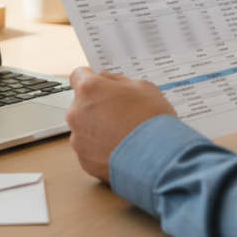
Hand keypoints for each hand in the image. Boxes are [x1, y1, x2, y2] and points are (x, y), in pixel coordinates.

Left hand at [66, 67, 177, 183]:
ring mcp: (78, 139)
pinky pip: (90, 150)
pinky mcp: (84, 161)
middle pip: (81, 104)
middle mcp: (76, 113)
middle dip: (97, 106)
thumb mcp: (143, 88)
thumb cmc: (153, 120)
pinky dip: (101, 149)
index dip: (91, 79)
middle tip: (120, 113)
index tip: (101, 85)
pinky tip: (121, 150)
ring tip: (123, 135)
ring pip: (84, 128)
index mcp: (89, 90)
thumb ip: (119, 81)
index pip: (78, 75)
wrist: (159, 160)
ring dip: (97, 128)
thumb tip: (107, 79)